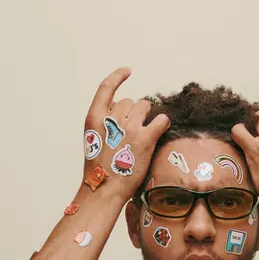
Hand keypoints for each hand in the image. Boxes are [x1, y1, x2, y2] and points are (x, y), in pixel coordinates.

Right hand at [82, 68, 168, 202]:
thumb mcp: (93, 140)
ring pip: (144, 106)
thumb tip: (123, 111)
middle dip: (133, 112)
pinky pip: (161, 119)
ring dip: (147, 116)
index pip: (106, 87)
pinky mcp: (145, 138)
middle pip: (129, 101)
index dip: (118, 76)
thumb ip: (105, 123)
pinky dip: (163, 122)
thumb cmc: (100, 169)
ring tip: (145, 133)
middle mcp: (111, 118)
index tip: (128, 71)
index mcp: (94, 118)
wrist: (105, 188)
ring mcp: (129, 127)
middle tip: (133, 131)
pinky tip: (161, 128)